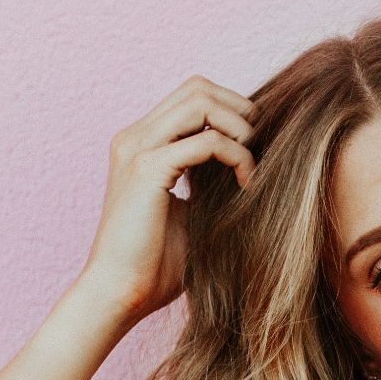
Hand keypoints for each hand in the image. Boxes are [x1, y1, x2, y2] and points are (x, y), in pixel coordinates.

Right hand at [76, 75, 258, 322]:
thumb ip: (208, 180)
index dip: (231, 111)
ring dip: (239, 128)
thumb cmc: (155, 264)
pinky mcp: (147, 169)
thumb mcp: (191, 210)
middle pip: (198, 87)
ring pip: (201, 102)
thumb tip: (250, 164)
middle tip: (260, 150)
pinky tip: (245, 183)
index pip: (192, 97)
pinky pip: (208, 140)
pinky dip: (237, 156)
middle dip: (240, 111)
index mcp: (141, 143)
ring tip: (252, 164)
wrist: (120, 292)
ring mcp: (138, 149)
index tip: (254, 148)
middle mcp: (135, 137)